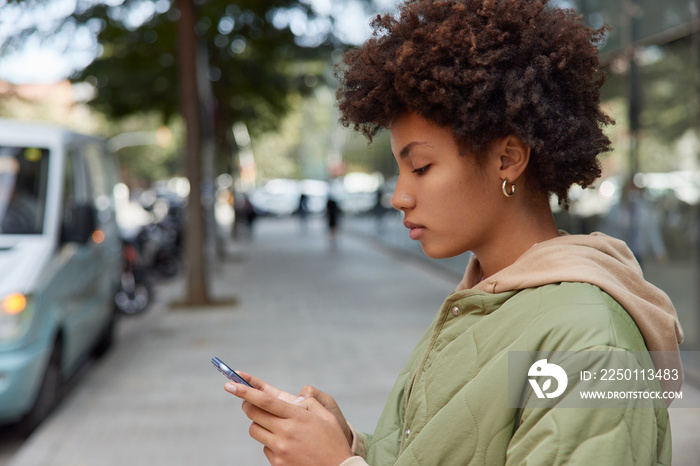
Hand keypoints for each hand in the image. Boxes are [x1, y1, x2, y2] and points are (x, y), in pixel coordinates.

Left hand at [225, 377, 352, 465]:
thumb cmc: (334, 442)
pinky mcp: (277, 463)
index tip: (231, 384)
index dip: (246, 391)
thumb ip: (310, 403)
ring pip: (255, 430)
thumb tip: (296, 397)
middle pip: (254, 414)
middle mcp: (286, 432)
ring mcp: (280, 449)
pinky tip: (285, 444)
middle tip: (248, 401)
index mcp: (298, 417)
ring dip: (259, 424)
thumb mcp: (328, 417)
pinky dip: (269, 442)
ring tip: (274, 425)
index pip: (265, 401)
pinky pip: (264, 447)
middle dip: (248, 404)